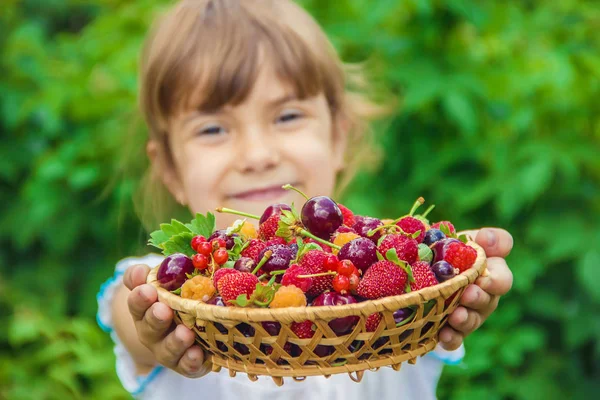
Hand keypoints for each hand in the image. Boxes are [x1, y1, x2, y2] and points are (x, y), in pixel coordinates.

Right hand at [123, 264, 211, 377]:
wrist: (193, 323)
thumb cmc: (174, 295)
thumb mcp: (160, 280)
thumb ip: (144, 274)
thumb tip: (139, 271)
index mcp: (145, 310)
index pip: (137, 303)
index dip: (140, 298)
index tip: (148, 290)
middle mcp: (153, 332)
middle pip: (149, 328)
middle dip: (155, 319)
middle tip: (163, 310)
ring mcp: (169, 350)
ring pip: (168, 350)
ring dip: (175, 342)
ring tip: (185, 333)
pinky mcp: (187, 363)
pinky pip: (186, 366)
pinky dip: (190, 361)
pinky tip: (197, 353)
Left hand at [439, 228, 513, 350]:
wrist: (424, 269)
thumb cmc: (451, 251)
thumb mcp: (466, 239)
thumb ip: (485, 238)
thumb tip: (487, 238)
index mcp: (490, 274)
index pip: (502, 278)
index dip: (496, 280)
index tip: (484, 279)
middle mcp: (484, 297)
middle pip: (488, 301)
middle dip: (478, 298)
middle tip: (467, 295)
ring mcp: (470, 314)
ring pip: (473, 320)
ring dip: (466, 319)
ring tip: (455, 316)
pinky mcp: (452, 330)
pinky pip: (456, 338)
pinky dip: (451, 338)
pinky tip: (443, 335)